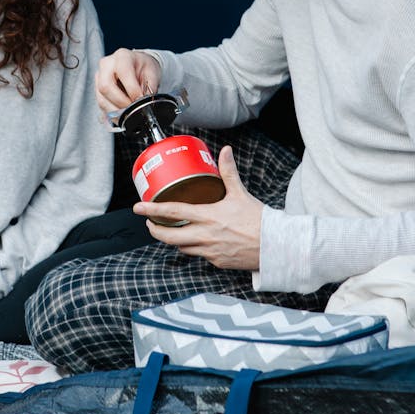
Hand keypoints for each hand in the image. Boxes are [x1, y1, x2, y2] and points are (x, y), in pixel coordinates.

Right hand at [95, 48, 160, 115]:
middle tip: (133, 108)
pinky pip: (102, 104)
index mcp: (123, 57)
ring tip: (130, 112)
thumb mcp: (152, 73)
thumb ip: (150, 87)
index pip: (123, 72)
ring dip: (116, 110)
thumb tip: (145, 102)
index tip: (140, 99)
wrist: (137, 66)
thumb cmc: (143, 67)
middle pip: (105, 87)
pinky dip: (113, 113)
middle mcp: (107, 65)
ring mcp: (99, 77)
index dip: (132, 89)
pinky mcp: (97, 89)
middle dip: (121, 102)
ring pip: (102, 99)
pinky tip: (123, 113)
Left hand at [133, 145, 262, 269]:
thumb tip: (225, 151)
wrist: (275, 246)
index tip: (138, 207)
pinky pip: (198, 255)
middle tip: (150, 223)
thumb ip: (228, 172)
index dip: (152, 210)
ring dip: (173, 240)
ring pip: (181, 247)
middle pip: (168, 237)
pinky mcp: (217, 262)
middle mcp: (204, 236)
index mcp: (208, 216)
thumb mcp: (240, 194)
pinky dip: (194, 247)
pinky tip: (197, 240)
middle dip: (155, 230)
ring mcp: (209, 251)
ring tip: (171, 231)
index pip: (172, 213)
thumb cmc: (259, 220)